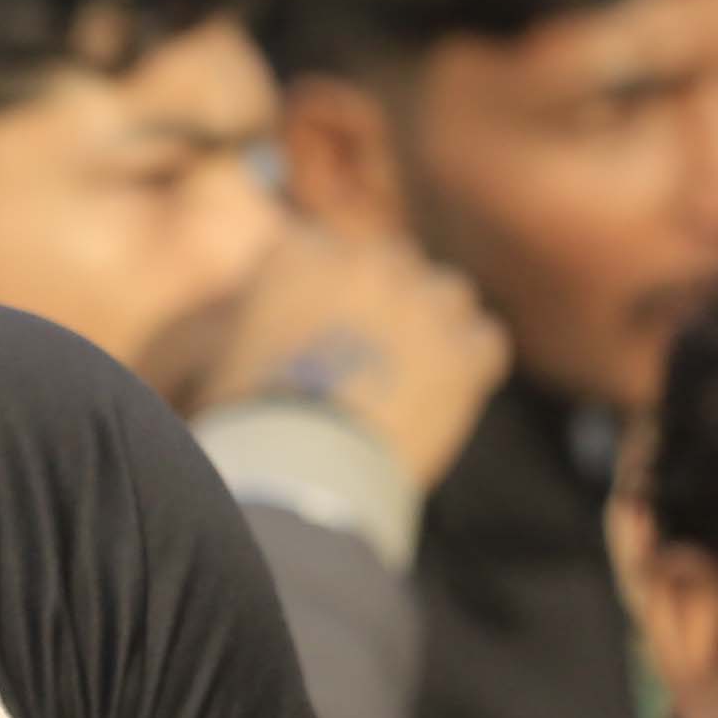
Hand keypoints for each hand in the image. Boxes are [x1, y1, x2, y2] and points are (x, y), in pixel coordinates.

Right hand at [176, 214, 512, 497]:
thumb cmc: (251, 424)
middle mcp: (368, 261)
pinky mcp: (466, 350)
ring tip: (416, 373)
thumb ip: (268, 325)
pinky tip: (447, 398)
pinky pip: (484, 340)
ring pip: (448, 292)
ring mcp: (425, 301)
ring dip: (436, 322)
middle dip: (385, 302)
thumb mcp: (233, 359)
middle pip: (391, 263)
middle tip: (371, 356)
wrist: (304, 468)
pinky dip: (471, 365)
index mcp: (300, 254)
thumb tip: (280, 339)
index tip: (321, 328)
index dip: (326, 292)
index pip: (323, 249)